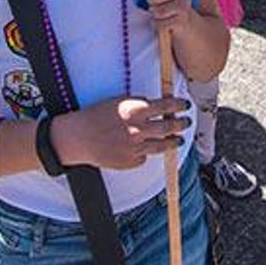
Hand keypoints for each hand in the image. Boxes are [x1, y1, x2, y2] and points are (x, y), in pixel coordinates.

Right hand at [51, 95, 190, 169]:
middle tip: (186, 123)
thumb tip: (159, 108)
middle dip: (180, 125)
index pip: (165, 106)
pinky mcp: (131, 161)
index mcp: (136, 110)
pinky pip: (144, 156)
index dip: (178, 106)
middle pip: (168, 127)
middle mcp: (139, 129)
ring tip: (177, 140)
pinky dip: (145, 152)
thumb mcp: (119, 102)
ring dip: (172, 142)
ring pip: (161, 145)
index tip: (185, 106)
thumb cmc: (96, 116)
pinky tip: (142, 148)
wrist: (79, 137)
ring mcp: (136, 147)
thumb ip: (140, 105)